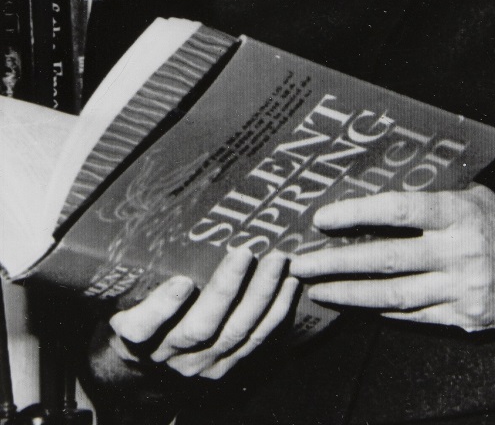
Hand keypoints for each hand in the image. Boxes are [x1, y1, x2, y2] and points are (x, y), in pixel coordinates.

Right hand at [108, 248, 298, 379]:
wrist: (146, 358)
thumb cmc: (135, 308)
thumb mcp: (123, 291)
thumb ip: (133, 264)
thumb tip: (153, 210)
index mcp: (135, 335)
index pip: (141, 328)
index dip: (161, 309)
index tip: (181, 282)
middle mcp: (168, 354)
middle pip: (199, 328)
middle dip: (225, 290)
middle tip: (244, 252)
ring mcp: (200, 364)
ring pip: (234, 334)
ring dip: (259, 296)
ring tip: (276, 261)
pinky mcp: (226, 366)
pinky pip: (255, 342)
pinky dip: (276, 313)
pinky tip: (289, 285)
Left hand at [290, 186, 494, 331]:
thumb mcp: (471, 193)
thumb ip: (431, 191)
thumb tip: (373, 182)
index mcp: (458, 212)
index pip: (399, 210)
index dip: (358, 213)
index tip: (322, 218)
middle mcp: (458, 251)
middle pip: (386, 258)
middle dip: (337, 261)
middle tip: (301, 262)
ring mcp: (460, 288)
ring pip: (392, 295)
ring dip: (350, 292)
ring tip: (318, 288)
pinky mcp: (461, 316)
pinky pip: (412, 315)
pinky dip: (380, 310)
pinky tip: (355, 303)